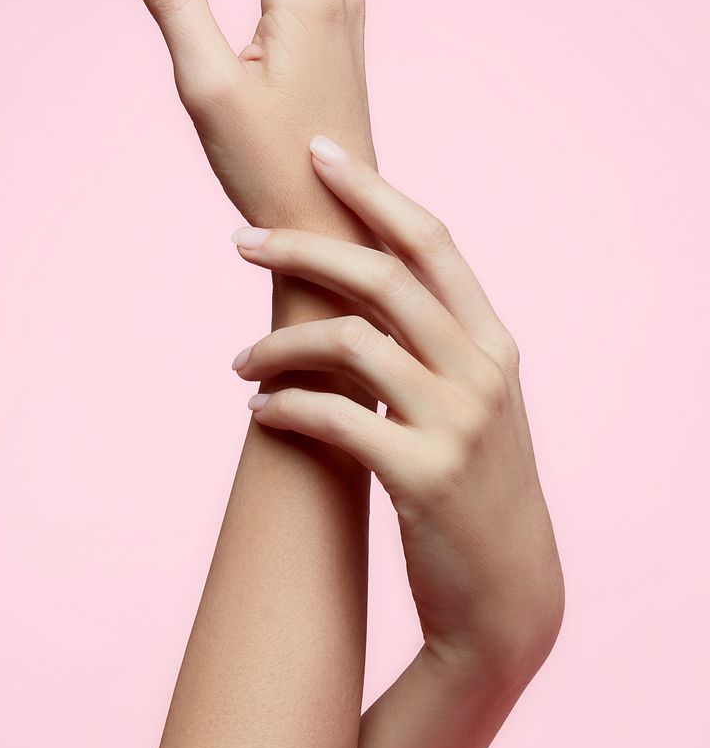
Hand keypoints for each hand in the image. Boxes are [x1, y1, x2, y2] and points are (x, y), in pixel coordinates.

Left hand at [230, 135, 564, 681]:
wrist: (508, 593)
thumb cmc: (475, 488)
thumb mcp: (472, 404)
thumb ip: (433, 345)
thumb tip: (357, 286)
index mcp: (493, 342)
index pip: (433, 241)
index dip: (375, 192)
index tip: (321, 154)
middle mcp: (482, 371)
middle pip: (384, 276)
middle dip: (304, 247)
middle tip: (241, 240)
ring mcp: (458, 424)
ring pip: (350, 343)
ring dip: (279, 345)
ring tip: (240, 363)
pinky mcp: (424, 478)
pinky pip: (333, 418)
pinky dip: (284, 407)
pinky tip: (258, 412)